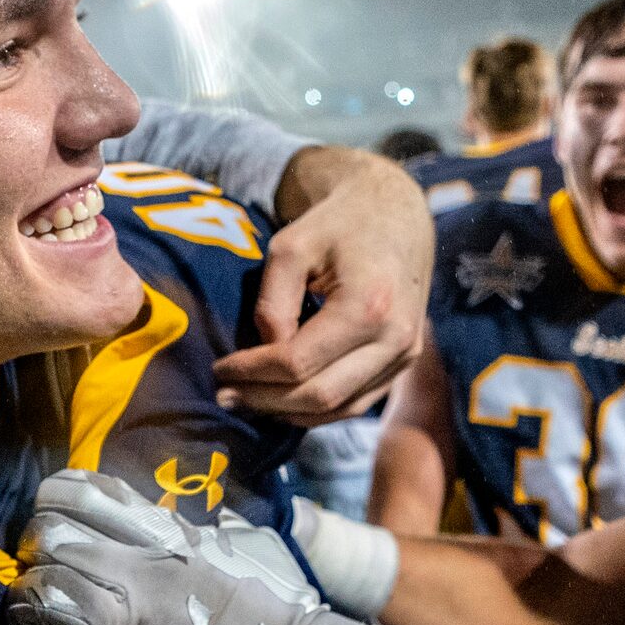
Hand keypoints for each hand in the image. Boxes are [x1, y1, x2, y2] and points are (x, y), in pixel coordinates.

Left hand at [6, 470, 368, 624]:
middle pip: (50, 539)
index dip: (54, 497)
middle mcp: (139, 578)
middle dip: (33, 547)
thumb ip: (193, 528)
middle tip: (36, 563)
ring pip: (41, 597)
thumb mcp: (241, 545)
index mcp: (167, 539)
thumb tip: (166, 511)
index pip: (85, 494)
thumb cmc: (279, 609)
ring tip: (25, 616)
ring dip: (23, 605)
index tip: (51, 510)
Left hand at [213, 146, 432, 422]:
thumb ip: (272, 304)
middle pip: (319, 396)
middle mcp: (395, 339)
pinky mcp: (404, 362)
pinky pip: (356, 402)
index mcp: (367, 306)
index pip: (298, 363)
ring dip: (288, 411)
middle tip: (224, 395)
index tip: (219, 369)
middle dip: (264, 399)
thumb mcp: (291, 248)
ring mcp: (405, 355)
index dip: (252, 372)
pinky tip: (283, 399)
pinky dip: (317, 409)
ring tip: (247, 400)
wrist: (394, 213)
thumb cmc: (338, 223)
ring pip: (339, 408)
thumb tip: (263, 353)